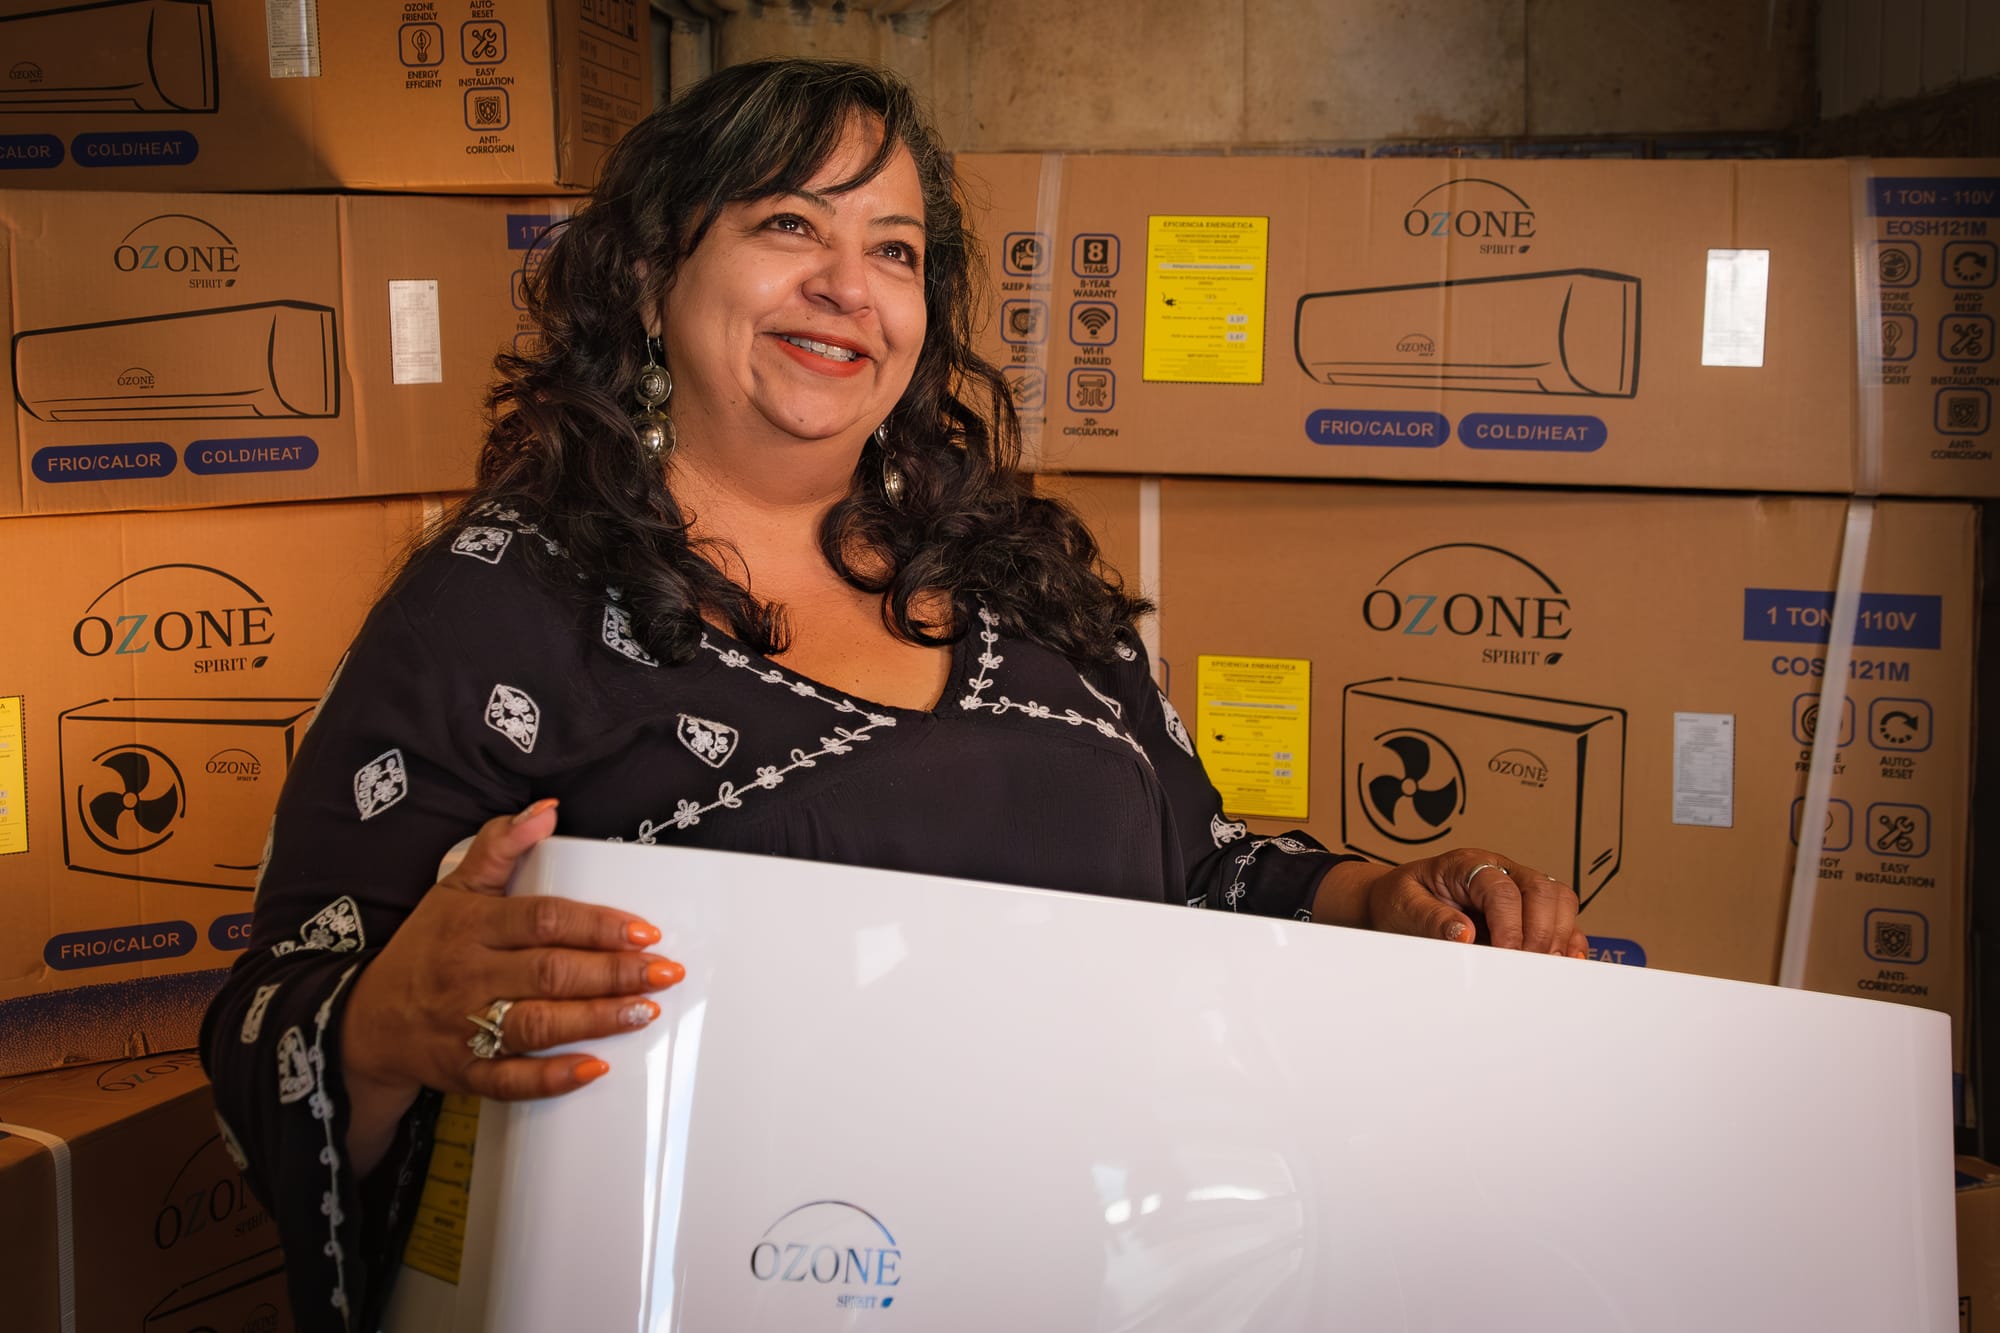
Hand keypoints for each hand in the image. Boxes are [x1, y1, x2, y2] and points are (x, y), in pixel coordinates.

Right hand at [340, 799, 682, 1170]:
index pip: (542, 921)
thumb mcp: (454, 887)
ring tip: (645, 1011)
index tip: (644, 931)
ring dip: (596, 1020)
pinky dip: (553, 1078)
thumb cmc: (426, 947)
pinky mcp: (465, 1072)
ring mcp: (465, 1027)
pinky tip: (595, 1069)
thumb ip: (500, 845)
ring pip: (538, 1024)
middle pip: (550, 974)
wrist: (365, 1021)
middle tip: (664, 973)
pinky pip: (511, 1080)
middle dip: (613, 974)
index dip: (596, 926)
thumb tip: (547, 810)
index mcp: (471, 926)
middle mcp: (469, 976)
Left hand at [1315, 849, 1587, 957]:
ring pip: (1559, 899)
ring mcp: (1517, 886)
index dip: (1509, 925)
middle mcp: (1500, 869)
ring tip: (1543, 968)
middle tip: (1527, 968)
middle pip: (1542, 889)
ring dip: (1557, 935)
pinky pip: (1560, 917)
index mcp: (1468, 864)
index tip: (1504, 957)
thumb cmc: (1401, 900)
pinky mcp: (1526, 908)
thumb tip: (1465, 935)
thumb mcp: (1404, 906)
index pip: (1502, 890)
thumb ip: (1432, 919)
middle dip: (1541, 931)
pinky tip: (1560, 962)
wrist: (1397, 899)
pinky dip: (1566, 939)